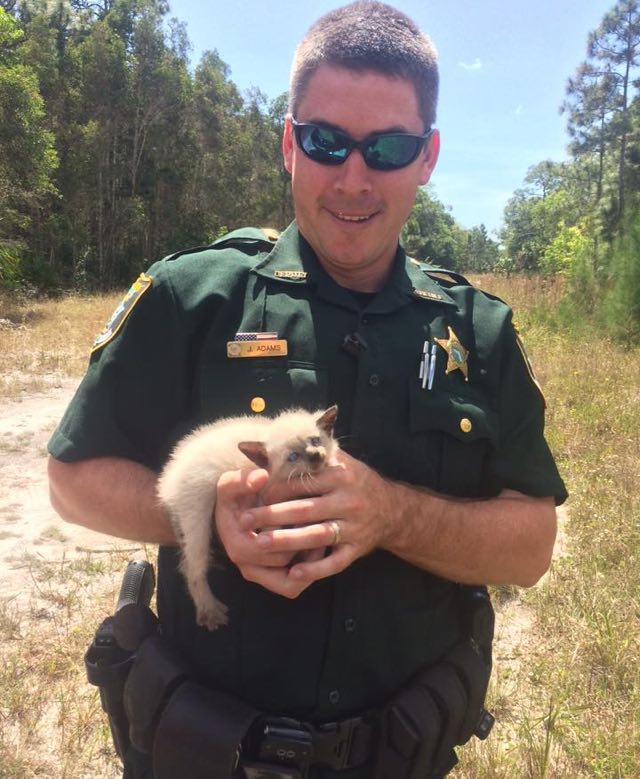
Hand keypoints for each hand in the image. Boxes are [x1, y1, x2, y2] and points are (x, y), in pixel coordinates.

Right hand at [214, 467, 319, 598]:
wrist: (234, 512)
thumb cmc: (235, 497)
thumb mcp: (232, 485)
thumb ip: (243, 480)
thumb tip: (260, 477)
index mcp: (238, 546)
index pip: (269, 547)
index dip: (288, 531)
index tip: (303, 512)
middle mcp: (247, 567)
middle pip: (285, 563)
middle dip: (303, 543)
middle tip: (319, 522)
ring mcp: (261, 576)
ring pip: (293, 582)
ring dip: (310, 561)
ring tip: (323, 536)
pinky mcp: (272, 579)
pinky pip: (294, 585)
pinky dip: (308, 571)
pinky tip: (319, 547)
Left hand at [238, 450, 398, 586]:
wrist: (393, 509)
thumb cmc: (354, 480)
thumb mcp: (334, 459)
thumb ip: (299, 452)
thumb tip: (250, 445)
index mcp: (340, 474)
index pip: (301, 482)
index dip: (274, 489)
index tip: (252, 495)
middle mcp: (349, 500)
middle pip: (305, 509)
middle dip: (272, 515)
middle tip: (244, 521)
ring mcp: (355, 526)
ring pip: (317, 535)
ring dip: (287, 540)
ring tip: (260, 544)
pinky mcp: (358, 549)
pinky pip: (336, 562)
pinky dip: (316, 568)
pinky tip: (295, 572)